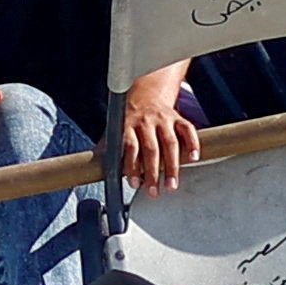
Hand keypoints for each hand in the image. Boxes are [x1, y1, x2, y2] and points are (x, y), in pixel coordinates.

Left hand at [110, 69, 202, 193]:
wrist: (147, 93)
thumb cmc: (130, 119)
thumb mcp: (115, 129)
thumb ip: (107, 147)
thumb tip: (91, 168)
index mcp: (128, 125)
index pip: (129, 146)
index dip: (131, 165)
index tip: (134, 183)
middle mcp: (146, 121)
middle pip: (151, 148)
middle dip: (152, 172)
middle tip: (154, 191)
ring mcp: (163, 119)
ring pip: (170, 143)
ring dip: (172, 166)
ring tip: (171, 185)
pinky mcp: (178, 118)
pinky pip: (187, 129)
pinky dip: (192, 143)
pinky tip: (194, 158)